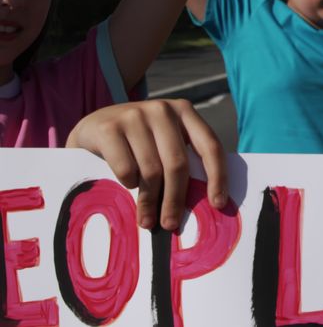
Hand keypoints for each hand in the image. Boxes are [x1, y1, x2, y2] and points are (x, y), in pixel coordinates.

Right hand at [66, 100, 227, 230]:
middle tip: (171, 224)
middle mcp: (162, 110)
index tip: (218, 204)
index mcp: (185, 111)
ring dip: (150, 201)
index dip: (217, 176)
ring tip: (147, 220)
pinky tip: (128, 185)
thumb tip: (205, 203)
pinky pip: (126, 168)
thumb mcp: (164, 142)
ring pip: (151, 170)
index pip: (210, 146)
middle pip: (178, 164)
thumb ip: (183, 159)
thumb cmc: (138, 142)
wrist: (92, 127)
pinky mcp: (109, 127)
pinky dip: (128, 183)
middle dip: (176, 199)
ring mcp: (134, 115)